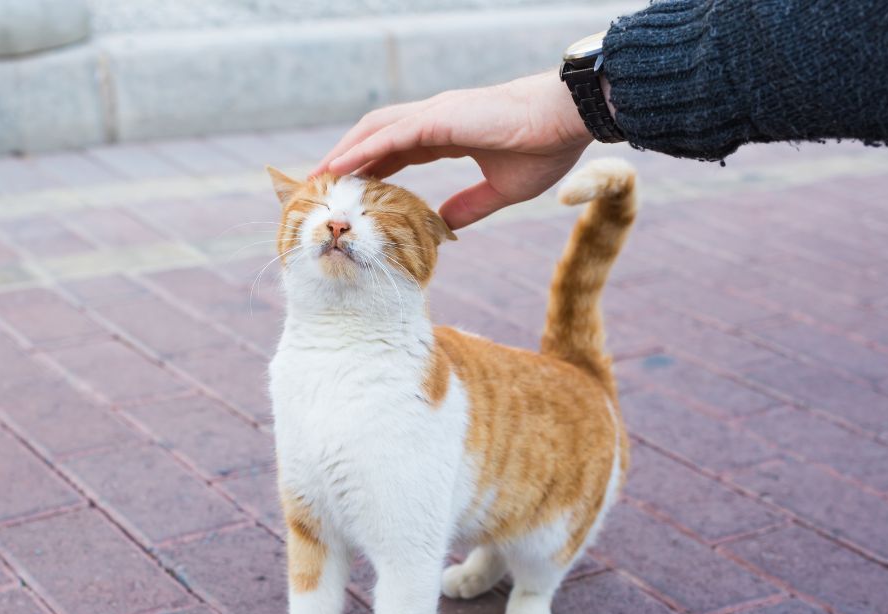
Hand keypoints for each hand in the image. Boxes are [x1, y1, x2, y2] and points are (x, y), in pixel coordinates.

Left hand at [312, 71, 593, 228]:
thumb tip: (445, 225)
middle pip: (376, 138)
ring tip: (319, 177)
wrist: (568, 120)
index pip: (395, 150)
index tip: (349, 191)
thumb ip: (470, 205)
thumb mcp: (501, 188)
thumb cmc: (545, 148)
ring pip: (375, 132)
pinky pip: (390, 135)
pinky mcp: (441, 118)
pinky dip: (363, 150)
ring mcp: (435, 115)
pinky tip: (341, 167)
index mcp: (447, 134)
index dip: (370, 168)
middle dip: (347, 160)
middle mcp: (434, 119)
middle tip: (320, 187)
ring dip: (345, 153)